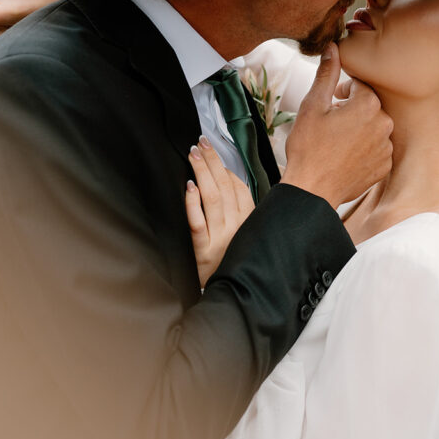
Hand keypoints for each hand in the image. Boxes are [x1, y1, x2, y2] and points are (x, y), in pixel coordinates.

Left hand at [185, 137, 254, 287]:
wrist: (228, 295)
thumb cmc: (232, 262)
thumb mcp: (245, 236)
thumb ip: (241, 211)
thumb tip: (229, 180)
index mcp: (249, 223)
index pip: (240, 188)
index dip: (226, 167)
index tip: (214, 153)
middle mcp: (237, 228)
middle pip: (225, 187)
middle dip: (212, 161)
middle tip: (200, 143)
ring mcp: (220, 238)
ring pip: (212, 199)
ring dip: (202, 172)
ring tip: (193, 154)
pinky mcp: (203, 250)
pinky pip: (199, 222)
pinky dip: (194, 203)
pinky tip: (189, 187)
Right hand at [281, 43, 392, 208]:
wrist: (313, 189)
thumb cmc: (309, 147)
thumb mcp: (313, 105)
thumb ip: (327, 74)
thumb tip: (333, 47)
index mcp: (368, 104)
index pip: (360, 85)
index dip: (342, 91)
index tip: (330, 101)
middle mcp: (384, 124)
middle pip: (369, 106)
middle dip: (352, 109)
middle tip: (331, 122)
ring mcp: (386, 147)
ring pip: (374, 127)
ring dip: (359, 129)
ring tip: (337, 141)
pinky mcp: (385, 166)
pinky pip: (377, 148)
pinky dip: (365, 148)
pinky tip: (346, 155)